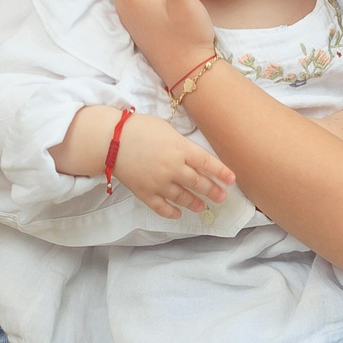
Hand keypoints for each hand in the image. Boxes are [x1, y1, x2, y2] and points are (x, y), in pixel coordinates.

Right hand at [112, 112, 236, 218]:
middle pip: (198, 182)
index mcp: (180, 148)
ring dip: (195, 203)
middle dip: (212, 191)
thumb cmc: (139, 128)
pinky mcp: (145, 193)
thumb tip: (195, 156)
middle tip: (221, 197)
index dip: (221, 172)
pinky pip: (162, 207)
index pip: (207, 163)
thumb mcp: (167, 129)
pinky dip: (172, 212)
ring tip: (203, 206)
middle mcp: (173, 168)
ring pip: (183, 197)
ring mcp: (159, 183)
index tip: (232, 180)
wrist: (110, 140)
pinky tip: (178, 214)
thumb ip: (182, 144)